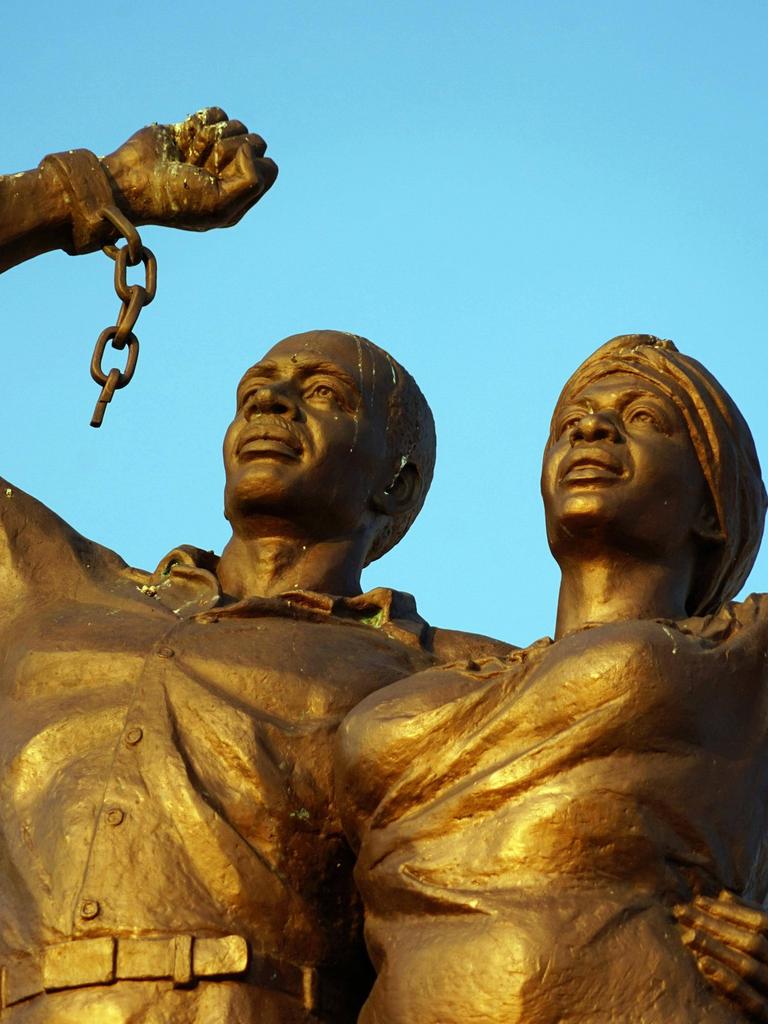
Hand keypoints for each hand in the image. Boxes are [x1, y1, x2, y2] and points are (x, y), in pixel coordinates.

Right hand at [101, 107, 277, 230]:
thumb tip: (250, 149)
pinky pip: (216, 113)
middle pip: (255, 142)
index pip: (268, 168)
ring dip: (209, 138)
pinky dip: (200, 123)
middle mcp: (231, 173)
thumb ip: (251, 182)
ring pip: (236, 125)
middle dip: (228, 149)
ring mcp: (214, 150)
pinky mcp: (196, 130)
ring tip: (189, 157)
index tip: (222, 175)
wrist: (132, 181)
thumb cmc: (175, 200)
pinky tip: (184, 141)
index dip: (249, 165)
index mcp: (241, 195)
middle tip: (203, 166)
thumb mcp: (220, 205)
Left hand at [675, 890, 767, 1019]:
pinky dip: (727, 981)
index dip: (730, 910)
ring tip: (687, 934)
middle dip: (714, 925)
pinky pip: (751, 1001)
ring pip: (748, 967)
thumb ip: (750, 919)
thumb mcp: (766, 940)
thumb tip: (724, 895)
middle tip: (681, 912)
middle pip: (751, 942)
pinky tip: (703, 963)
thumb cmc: (767, 963)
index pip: (761, 922)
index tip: (698, 900)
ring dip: (716, 948)